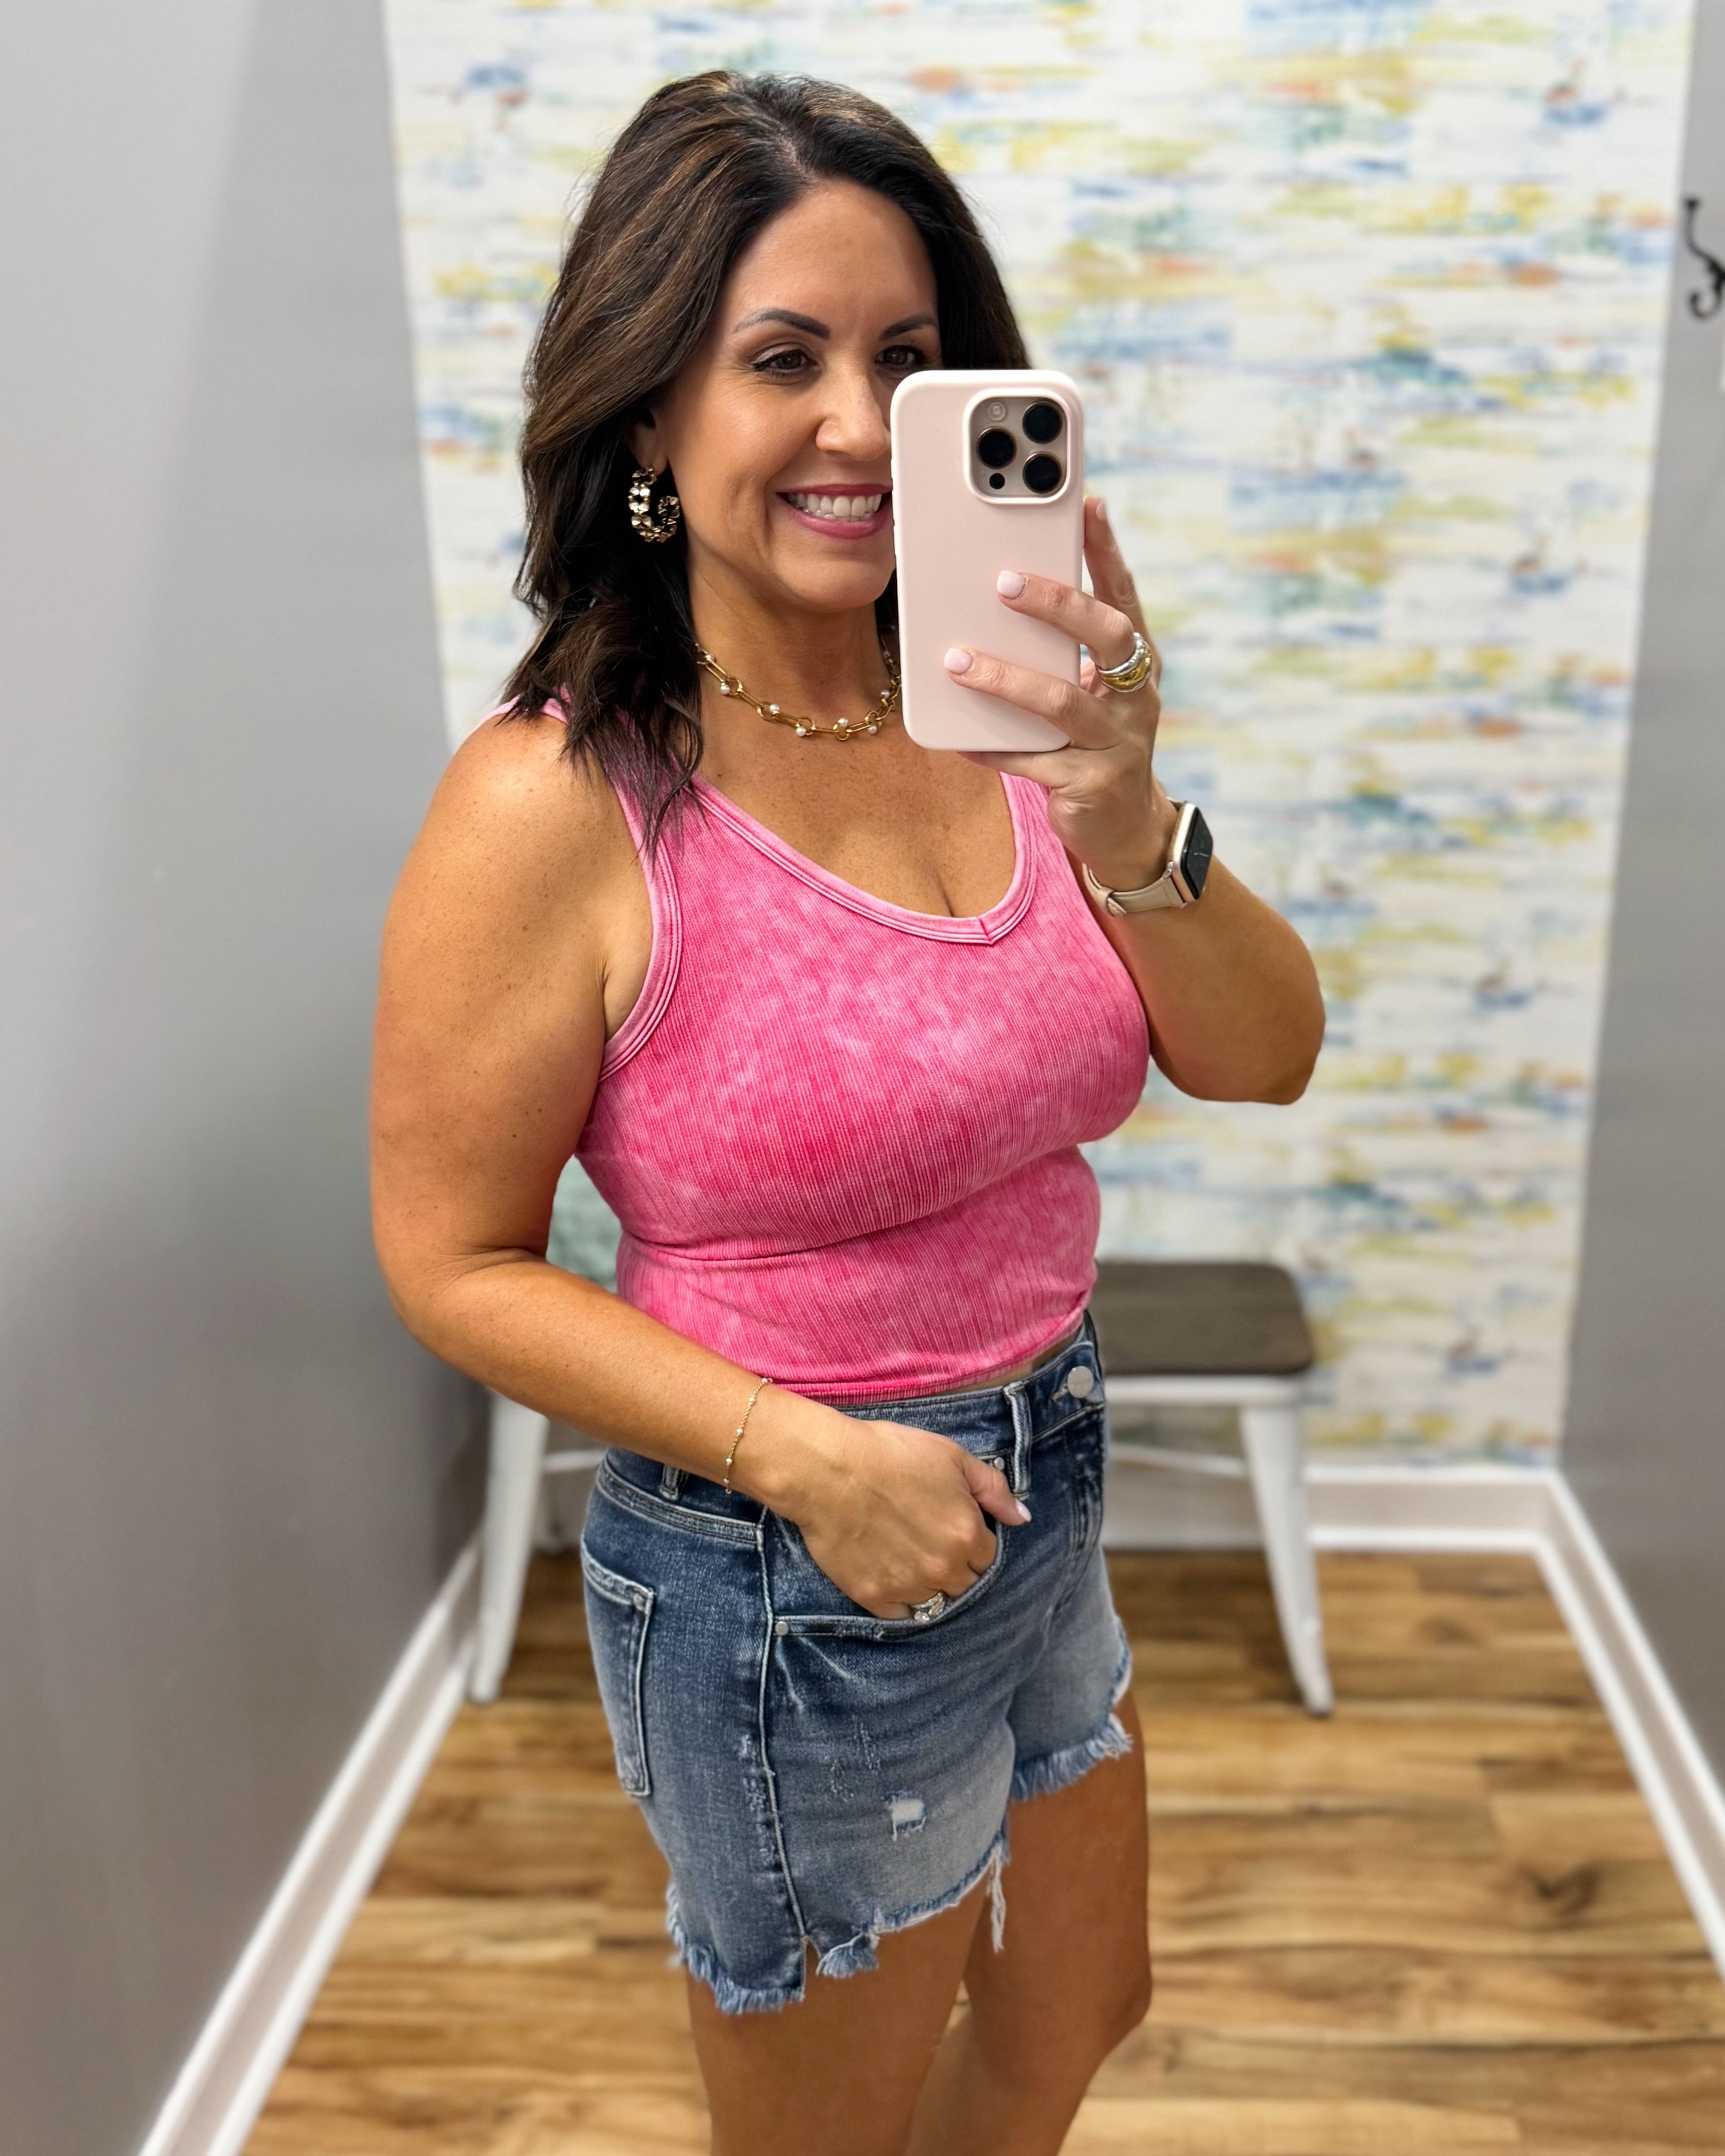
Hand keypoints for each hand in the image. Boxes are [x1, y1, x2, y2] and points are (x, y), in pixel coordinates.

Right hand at [741, 1395, 1029, 1619]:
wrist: (826, 1468)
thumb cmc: (889, 1453)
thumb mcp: (951, 1456)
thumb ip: (993, 1489)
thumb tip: (1022, 1518)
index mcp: (967, 1534)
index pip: (988, 1558)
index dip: (974, 1542)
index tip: (954, 1527)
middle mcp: (943, 1568)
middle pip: (966, 1585)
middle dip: (957, 1567)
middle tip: (931, 1542)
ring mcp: (909, 1586)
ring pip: (937, 1603)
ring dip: (932, 1586)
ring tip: (913, 1561)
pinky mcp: (874, 1597)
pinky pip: (902, 1615)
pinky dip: (903, 1601)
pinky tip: (893, 1577)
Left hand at [943, 494, 1178, 891]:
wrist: (1122, 828)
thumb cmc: (1093, 742)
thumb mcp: (1087, 692)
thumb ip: (1058, 653)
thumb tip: (990, 602)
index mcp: (1139, 664)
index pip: (1126, 596)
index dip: (1108, 550)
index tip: (1088, 503)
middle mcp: (1137, 698)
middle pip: (1108, 637)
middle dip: (1059, 604)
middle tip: (1004, 582)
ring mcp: (1118, 744)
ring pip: (1062, 702)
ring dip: (1006, 678)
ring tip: (958, 660)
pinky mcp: (1089, 786)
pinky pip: (1032, 762)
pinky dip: (992, 746)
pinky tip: (959, 737)